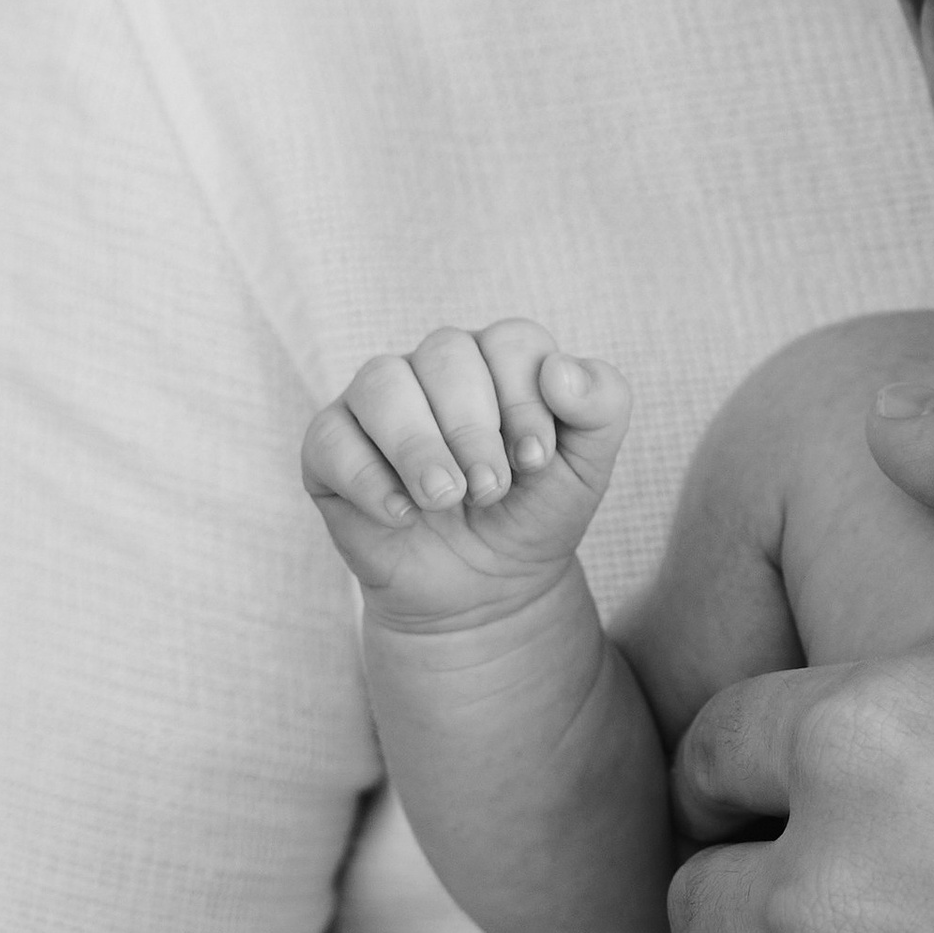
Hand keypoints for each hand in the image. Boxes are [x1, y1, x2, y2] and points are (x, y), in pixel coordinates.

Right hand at [300, 323, 628, 629]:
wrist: (487, 591)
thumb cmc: (535, 513)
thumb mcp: (589, 466)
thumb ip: (603, 405)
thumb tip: (560, 369)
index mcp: (500, 359)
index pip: (510, 341)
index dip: (526, 398)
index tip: (536, 461)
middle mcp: (436, 367)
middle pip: (445, 353)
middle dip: (474, 427)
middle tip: (492, 489)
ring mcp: (378, 403)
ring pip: (382, 383)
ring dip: (419, 446)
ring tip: (447, 500)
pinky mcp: (330, 448)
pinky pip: (331, 438)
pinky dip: (368, 478)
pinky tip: (404, 516)